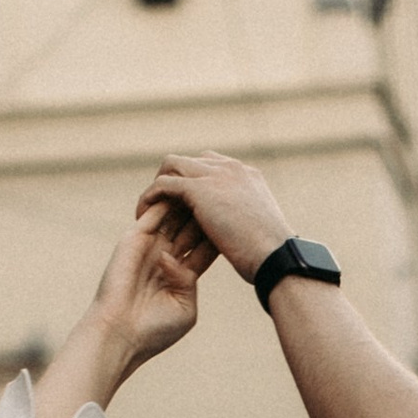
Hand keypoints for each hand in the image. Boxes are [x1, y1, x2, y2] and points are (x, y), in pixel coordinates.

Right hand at [82, 199, 215, 383]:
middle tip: (226, 192)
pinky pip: (152, 212)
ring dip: (190, 200)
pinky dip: (166, 199)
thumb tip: (186, 265)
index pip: (204, 245)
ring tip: (208, 184)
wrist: (121, 333)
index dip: (221, 231)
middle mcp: (166, 256)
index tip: (241, 219)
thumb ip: (190, 283)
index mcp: (182, 273)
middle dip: (208, 211)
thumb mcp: (185, 309)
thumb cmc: (154, 329)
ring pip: (174, 215)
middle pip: (191, 226)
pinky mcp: (133, 238)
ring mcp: (150, 246)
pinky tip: (184, 187)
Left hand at [144, 151, 293, 283]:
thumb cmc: (273, 254)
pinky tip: (142, 215)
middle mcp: (231, 168)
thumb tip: (245, 232)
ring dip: (158, 185)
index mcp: (247, 175)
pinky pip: (164, 184)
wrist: (275, 256)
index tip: (183, 203)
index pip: (212, 164)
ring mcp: (215, 174)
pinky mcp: (199, 189)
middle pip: (191, 161)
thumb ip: (249, 219)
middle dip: (174, 179)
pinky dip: (150, 197)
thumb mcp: (263, 228)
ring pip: (173, 166)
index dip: (195, 180)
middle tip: (162, 205)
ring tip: (148, 209)